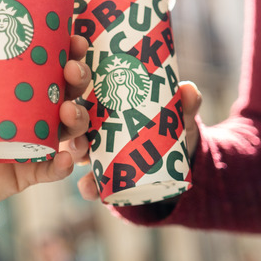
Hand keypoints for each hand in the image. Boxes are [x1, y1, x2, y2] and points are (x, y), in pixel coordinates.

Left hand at [0, 28, 91, 217]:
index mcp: (15, 88)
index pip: (49, 65)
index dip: (69, 52)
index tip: (74, 39)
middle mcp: (31, 113)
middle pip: (67, 92)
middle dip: (79, 79)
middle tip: (73, 70)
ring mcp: (32, 143)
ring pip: (67, 129)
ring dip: (77, 118)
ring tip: (69, 111)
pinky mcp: (27, 172)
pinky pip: (52, 169)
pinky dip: (62, 165)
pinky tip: (65, 158)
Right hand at [75, 80, 201, 200]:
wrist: (177, 166)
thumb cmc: (168, 129)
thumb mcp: (177, 116)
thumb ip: (184, 104)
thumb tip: (189, 90)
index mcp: (103, 104)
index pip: (82, 90)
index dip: (73, 80)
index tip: (75, 72)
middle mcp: (92, 128)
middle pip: (73, 120)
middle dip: (70, 117)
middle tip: (74, 112)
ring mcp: (94, 155)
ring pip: (76, 151)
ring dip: (74, 150)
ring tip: (82, 150)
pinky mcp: (102, 179)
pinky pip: (89, 184)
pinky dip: (88, 187)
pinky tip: (91, 188)